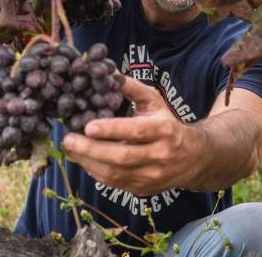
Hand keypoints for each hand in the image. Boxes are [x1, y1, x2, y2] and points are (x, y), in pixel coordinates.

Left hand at [62, 76, 198, 195]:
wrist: (193, 158)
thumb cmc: (168, 125)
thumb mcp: (155, 102)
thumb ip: (131, 88)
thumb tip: (108, 72)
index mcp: (164, 130)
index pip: (136, 131)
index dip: (111, 130)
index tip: (88, 126)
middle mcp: (160, 155)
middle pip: (123, 157)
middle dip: (91, 149)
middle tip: (68, 139)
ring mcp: (152, 176)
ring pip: (116, 174)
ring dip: (88, 162)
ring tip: (70, 148)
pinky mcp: (143, 189)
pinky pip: (115, 184)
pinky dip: (95, 172)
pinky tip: (82, 159)